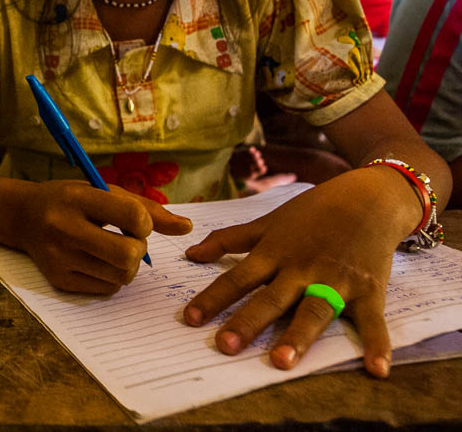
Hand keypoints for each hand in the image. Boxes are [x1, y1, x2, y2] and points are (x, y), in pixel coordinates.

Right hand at [18, 181, 191, 293]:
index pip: (132, 215)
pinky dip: (112, 277)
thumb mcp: (103, 191)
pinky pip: (107, 289)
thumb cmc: (71, 200)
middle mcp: (64, 228)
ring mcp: (59, 258)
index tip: (135, 221)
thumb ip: (146, 208)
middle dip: (139, 250)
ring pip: (121, 276)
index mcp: (77, 199)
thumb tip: (186, 228)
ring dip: (128, 266)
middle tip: (128, 240)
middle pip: (128, 254)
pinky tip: (99, 261)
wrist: (22, 216)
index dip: (145, 222)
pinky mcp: (59, 280)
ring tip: (113, 250)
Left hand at [182, 167, 416, 377]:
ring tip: (282, 361)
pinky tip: (377, 370)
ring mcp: (336, 281)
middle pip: (271, 298)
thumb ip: (229, 240)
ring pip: (314, 311)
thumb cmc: (314, 211)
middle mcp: (302, 269)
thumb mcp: (267, 222)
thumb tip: (190, 254)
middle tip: (225, 346)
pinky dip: (378, 345)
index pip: (237, 278)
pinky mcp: (369, 292)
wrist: (369, 198)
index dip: (213, 298)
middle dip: (248, 321)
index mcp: (274, 253)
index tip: (190, 319)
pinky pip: (373, 322)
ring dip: (299, 336)